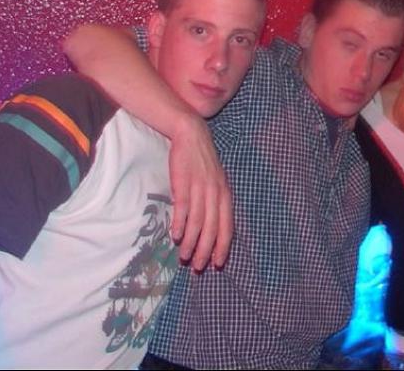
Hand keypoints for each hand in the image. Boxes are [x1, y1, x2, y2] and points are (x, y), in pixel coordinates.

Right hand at [168, 116, 232, 271]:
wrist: (191, 135)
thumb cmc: (202, 162)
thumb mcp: (215, 181)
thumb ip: (215, 202)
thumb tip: (210, 228)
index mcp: (225, 194)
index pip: (228, 226)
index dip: (222, 246)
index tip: (217, 264)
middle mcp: (216, 192)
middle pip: (212, 228)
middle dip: (205, 250)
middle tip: (197, 267)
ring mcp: (200, 187)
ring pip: (198, 222)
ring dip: (191, 242)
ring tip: (184, 257)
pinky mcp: (184, 182)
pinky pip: (183, 208)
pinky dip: (180, 225)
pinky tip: (175, 237)